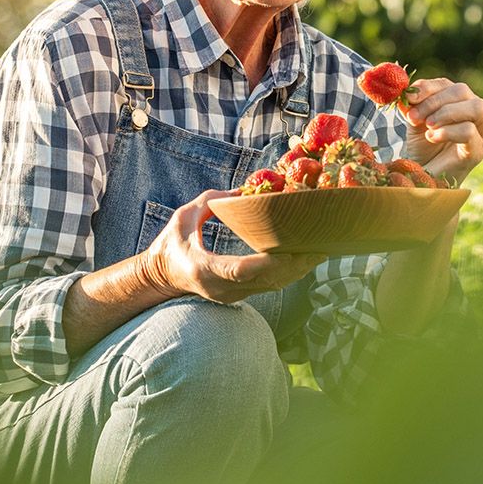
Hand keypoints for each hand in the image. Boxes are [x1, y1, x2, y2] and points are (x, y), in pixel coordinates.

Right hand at [143, 190, 325, 302]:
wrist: (161, 278)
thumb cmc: (171, 244)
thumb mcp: (185, 216)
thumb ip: (214, 201)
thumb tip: (246, 187)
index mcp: (204, 269)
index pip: (238, 270)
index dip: (264, 262)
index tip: (286, 250)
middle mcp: (221, 287)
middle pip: (265, 279)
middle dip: (294, 263)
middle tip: (318, 244)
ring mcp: (233, 295)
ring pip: (273, 285)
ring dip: (298, 269)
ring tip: (321, 248)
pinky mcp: (241, 295)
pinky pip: (271, 285)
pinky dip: (290, 271)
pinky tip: (307, 256)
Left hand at [402, 78, 482, 185]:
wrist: (426, 178)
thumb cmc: (423, 147)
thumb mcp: (415, 120)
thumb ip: (413, 104)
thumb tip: (407, 90)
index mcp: (460, 100)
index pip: (447, 84)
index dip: (427, 88)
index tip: (409, 98)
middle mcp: (476, 111)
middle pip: (462, 91)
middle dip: (434, 102)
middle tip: (414, 117)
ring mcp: (482, 130)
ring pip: (475, 107)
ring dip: (446, 113)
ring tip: (428, 126)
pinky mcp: (480, 149)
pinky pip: (469, 131)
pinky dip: (448, 131)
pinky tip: (432, 138)